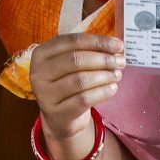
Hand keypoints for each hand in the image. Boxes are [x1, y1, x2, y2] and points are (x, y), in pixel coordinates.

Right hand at [28, 32, 124, 159]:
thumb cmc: (67, 83)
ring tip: (117, 75)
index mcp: (41, 53)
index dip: (97, 41)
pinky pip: (84, 99)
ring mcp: (45, 95)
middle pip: (76, 60)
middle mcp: (38, 73)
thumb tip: (116, 45)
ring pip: (81, 80)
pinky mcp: (57, 113)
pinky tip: (112, 88)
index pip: (72, 41)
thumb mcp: (70, 64)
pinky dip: (102, 92)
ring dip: (104, 76)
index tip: (118, 45)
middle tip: (121, 61)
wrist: (60, 118)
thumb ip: (88, 52)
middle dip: (103, 59)